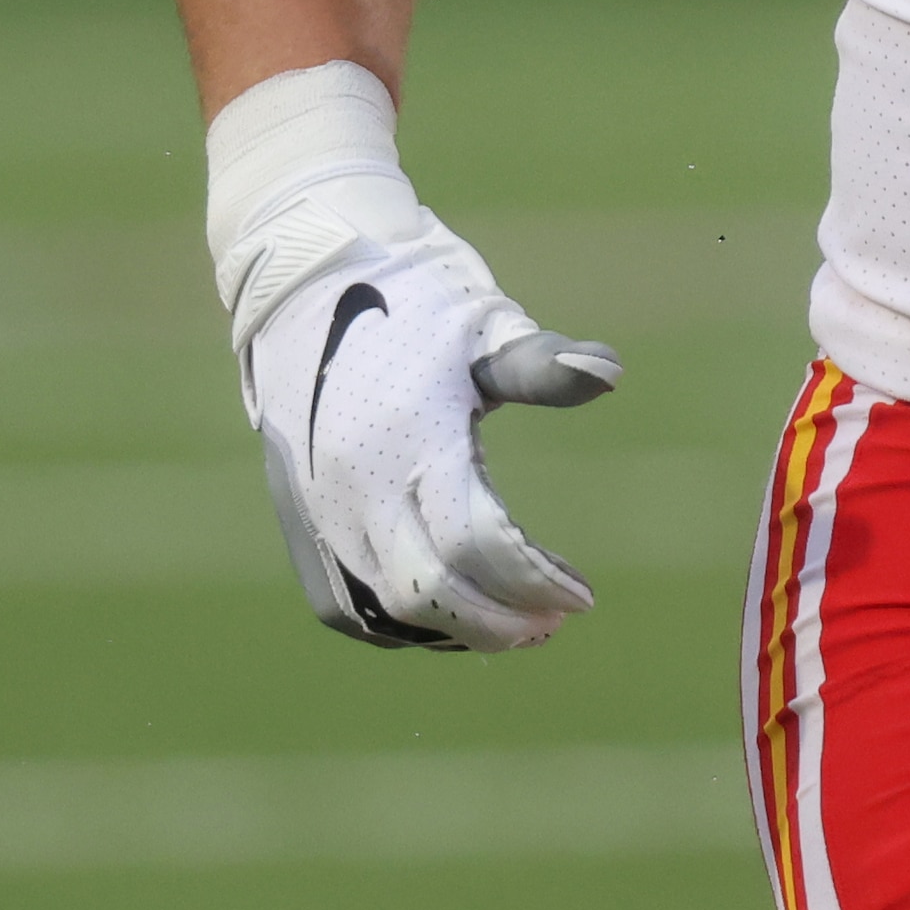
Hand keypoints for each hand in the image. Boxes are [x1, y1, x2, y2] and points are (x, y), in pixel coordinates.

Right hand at [207, 67, 616, 650]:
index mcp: (409, 436)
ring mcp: (319, 507)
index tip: (581, 597)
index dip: (534, 581)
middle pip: (430, 592)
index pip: (478, 541)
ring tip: (511, 625)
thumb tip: (610, 372)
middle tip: (551, 622)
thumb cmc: (414, 296)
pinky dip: (398, 626)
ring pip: (383, 610)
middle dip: (500, 622)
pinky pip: (344, 606)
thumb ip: (541, 365)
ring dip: (453, 631)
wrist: (307, 277)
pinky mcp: (299, 518)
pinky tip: (448, 619)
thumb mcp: (483, 322)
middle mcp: (355, 483)